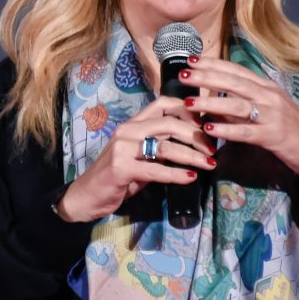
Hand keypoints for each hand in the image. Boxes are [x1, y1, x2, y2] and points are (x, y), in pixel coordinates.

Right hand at [55, 96, 216, 221]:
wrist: (85, 196)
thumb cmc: (117, 177)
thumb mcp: (140, 156)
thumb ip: (160, 146)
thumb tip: (194, 142)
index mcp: (133, 124)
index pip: (163, 103)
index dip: (188, 110)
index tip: (206, 125)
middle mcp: (127, 131)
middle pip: (169, 122)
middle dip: (196, 135)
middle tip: (213, 150)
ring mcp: (122, 148)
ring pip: (165, 146)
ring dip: (192, 156)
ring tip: (209, 165)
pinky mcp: (121, 168)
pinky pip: (156, 169)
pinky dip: (177, 174)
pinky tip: (191, 178)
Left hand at [179, 56, 298, 191]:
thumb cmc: (289, 129)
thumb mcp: (265, 110)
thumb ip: (241, 104)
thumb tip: (213, 100)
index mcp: (267, 87)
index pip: (236, 71)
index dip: (213, 64)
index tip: (191, 60)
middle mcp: (269, 96)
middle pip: (234, 83)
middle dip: (206, 77)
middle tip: (183, 75)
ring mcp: (272, 115)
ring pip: (238, 105)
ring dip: (211, 103)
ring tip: (189, 102)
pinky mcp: (273, 136)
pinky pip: (245, 131)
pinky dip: (226, 130)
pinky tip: (209, 129)